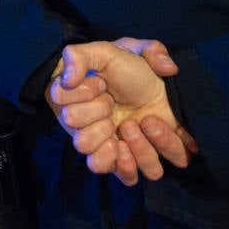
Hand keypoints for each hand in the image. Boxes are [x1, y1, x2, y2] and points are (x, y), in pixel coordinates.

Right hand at [46, 41, 197, 184]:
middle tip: (114, 102)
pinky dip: (133, 163)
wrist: (165, 87)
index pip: (63, 111)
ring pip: (99, 164)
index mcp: (72, 105)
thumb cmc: (133, 68)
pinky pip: (124, 178)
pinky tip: (140, 140)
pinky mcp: (130, 163)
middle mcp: (85, 130)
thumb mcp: (108, 50)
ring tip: (136, 123)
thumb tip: (68, 79)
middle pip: (80, 142)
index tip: (101, 82)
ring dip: (121, 141)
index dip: (83, 96)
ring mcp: (107, 149)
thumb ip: (80, 55)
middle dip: (102, 116)